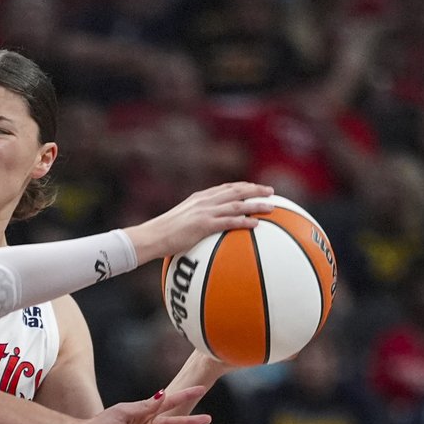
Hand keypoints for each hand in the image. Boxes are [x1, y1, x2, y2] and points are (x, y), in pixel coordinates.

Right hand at [126, 182, 273, 260]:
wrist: (152, 237)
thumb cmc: (163, 234)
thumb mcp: (181, 220)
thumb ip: (195, 219)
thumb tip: (206, 227)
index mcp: (199, 198)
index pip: (225, 187)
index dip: (242, 186)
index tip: (255, 187)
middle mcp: (204, 201)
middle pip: (235, 191)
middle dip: (255, 189)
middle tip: (271, 192)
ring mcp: (204, 212)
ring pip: (237, 204)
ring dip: (256, 204)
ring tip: (271, 207)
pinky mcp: (203, 225)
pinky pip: (229, 221)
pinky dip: (244, 221)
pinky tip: (256, 225)